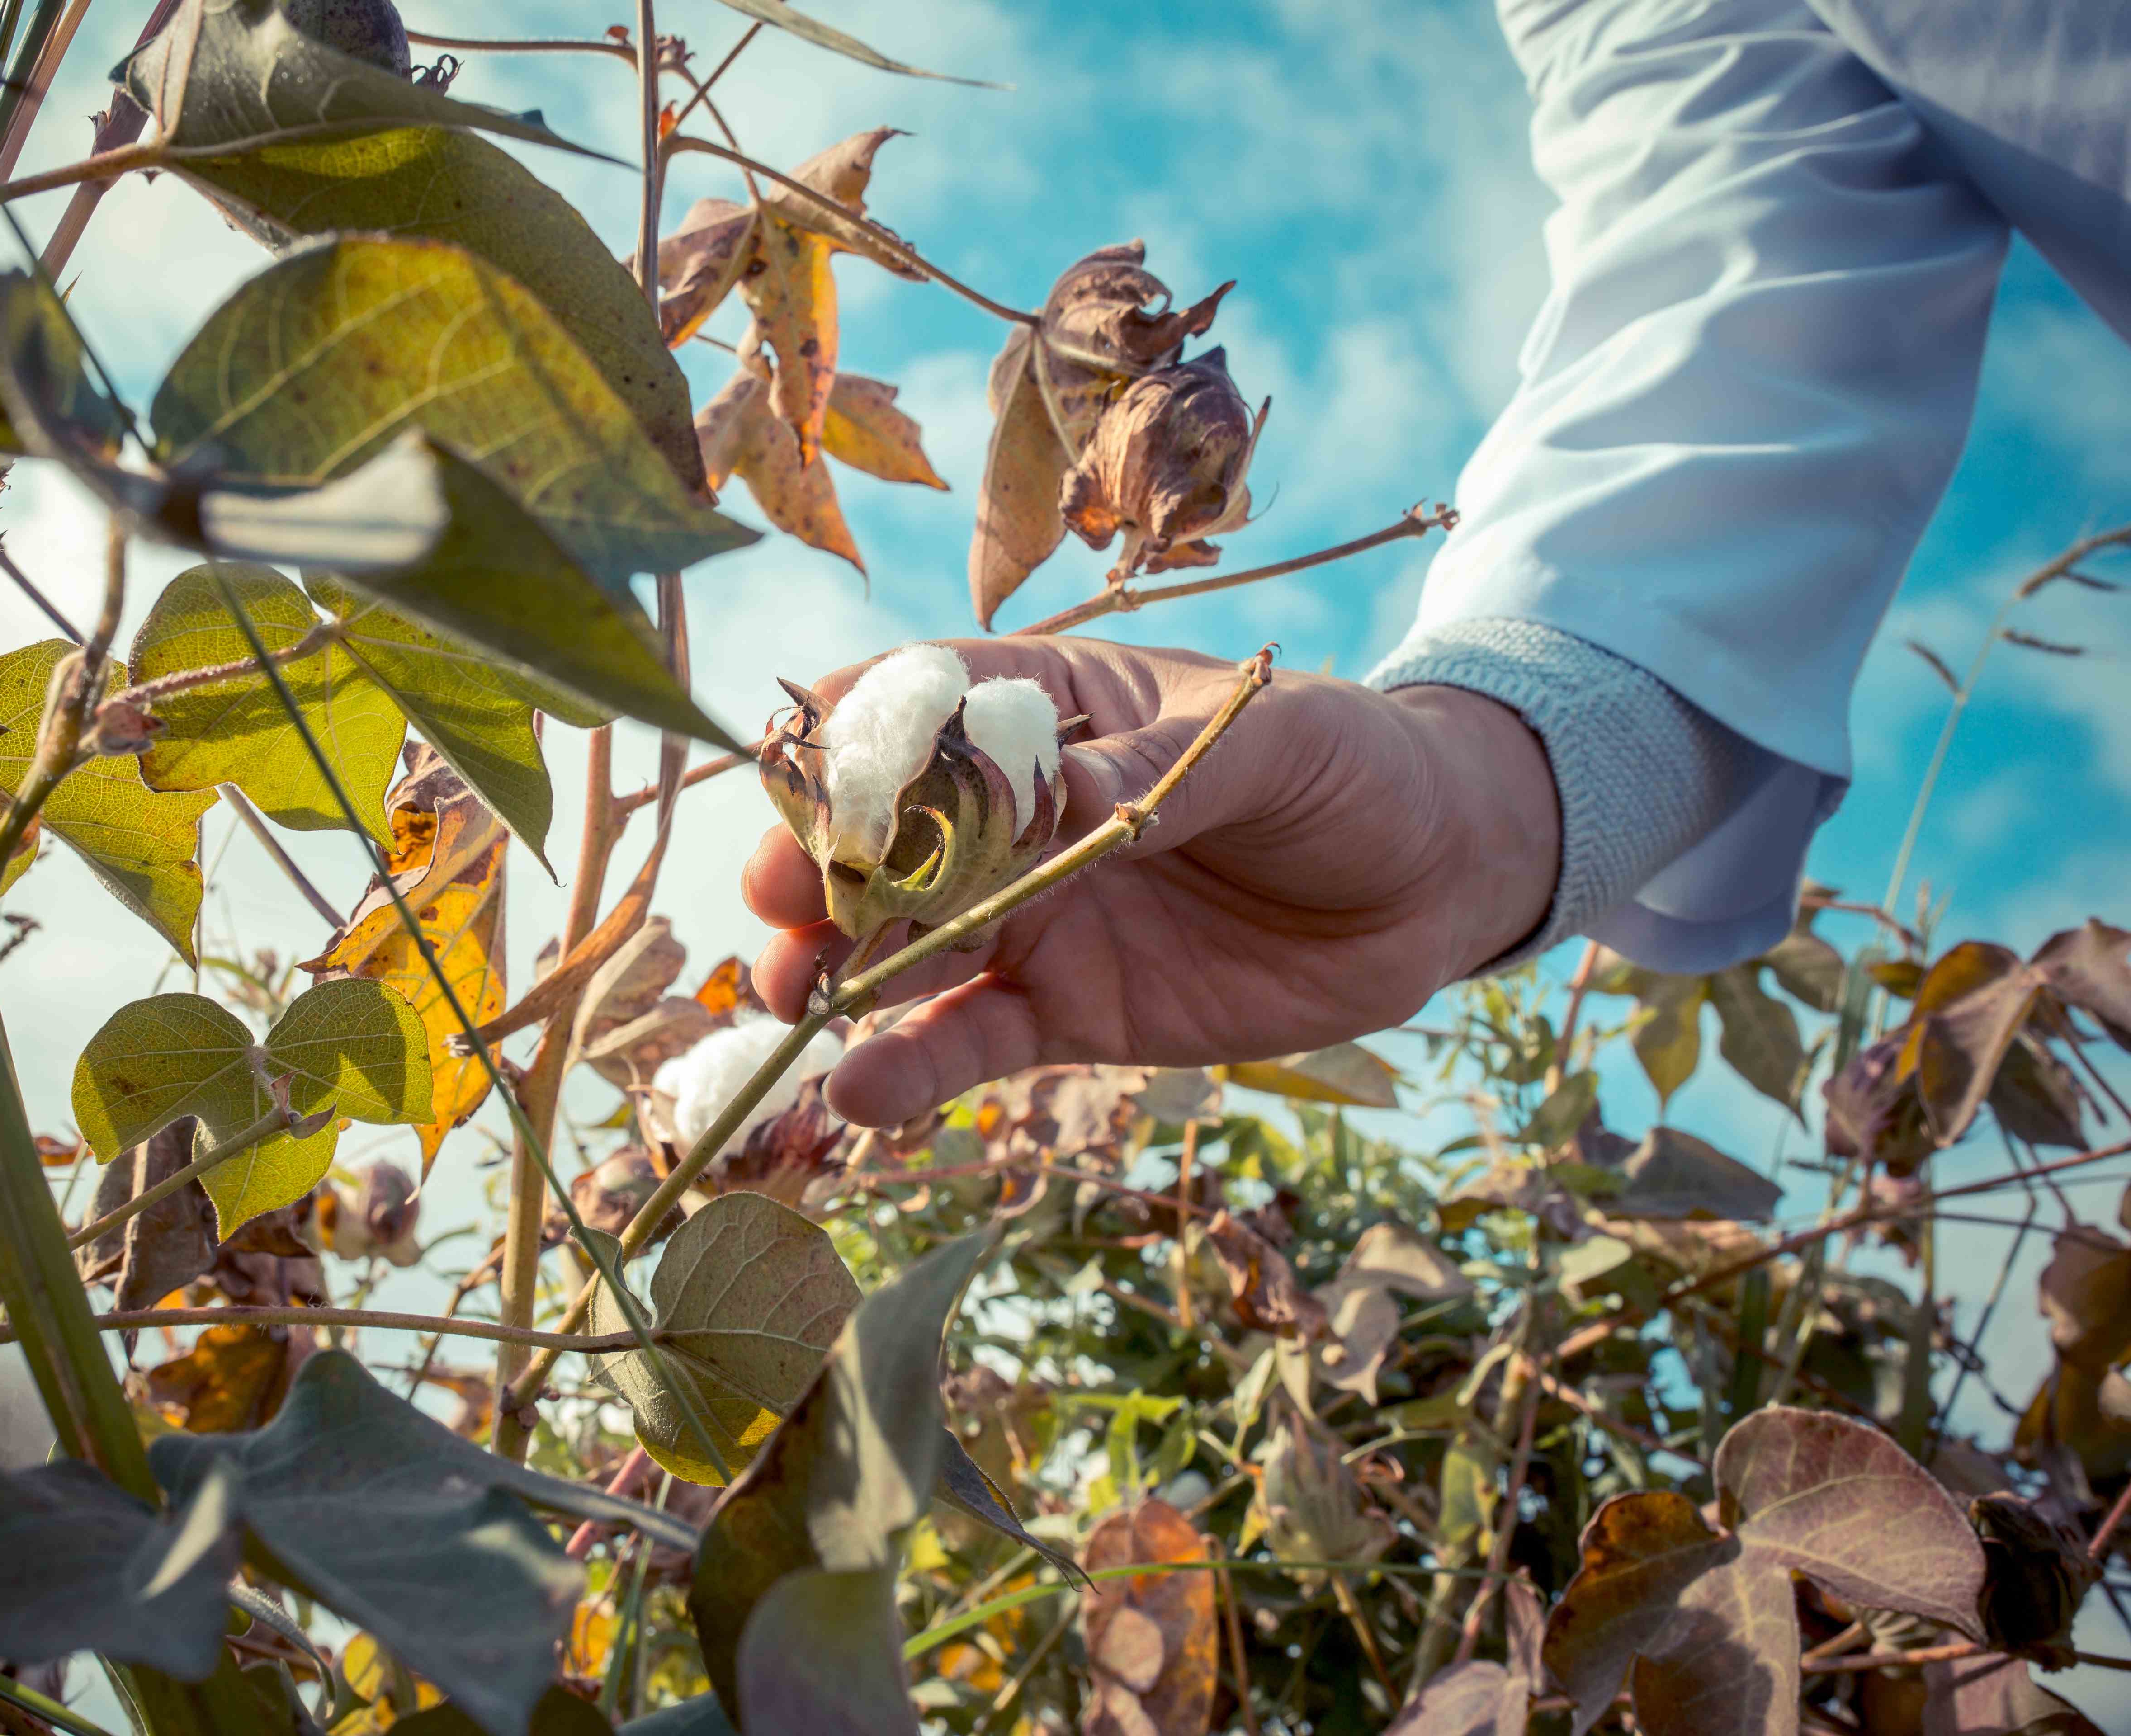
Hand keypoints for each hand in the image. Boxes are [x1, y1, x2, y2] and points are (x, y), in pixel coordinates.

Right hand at [741, 637, 1560, 1125]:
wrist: (1427, 883)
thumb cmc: (1346, 767)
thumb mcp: (1268, 741)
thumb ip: (1154, 771)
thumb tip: (1054, 791)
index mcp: (1046, 712)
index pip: (917, 710)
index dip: (852, 744)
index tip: (804, 784)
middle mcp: (1009, 817)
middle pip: (882, 840)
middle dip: (819, 869)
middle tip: (781, 907)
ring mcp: (1026, 918)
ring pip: (899, 949)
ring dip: (834, 975)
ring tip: (793, 1003)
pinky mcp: (1059, 1012)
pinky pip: (965, 1043)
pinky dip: (907, 1071)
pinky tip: (858, 1095)